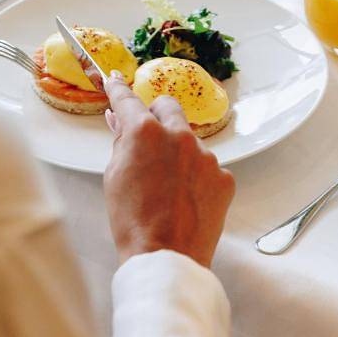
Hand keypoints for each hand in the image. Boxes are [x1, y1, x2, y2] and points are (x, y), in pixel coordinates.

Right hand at [104, 73, 234, 267]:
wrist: (166, 257)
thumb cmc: (132, 221)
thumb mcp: (114, 176)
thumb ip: (120, 142)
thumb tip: (118, 120)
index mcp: (145, 132)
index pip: (128, 99)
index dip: (118, 88)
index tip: (115, 80)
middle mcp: (179, 136)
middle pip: (167, 106)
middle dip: (156, 114)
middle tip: (146, 134)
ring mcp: (206, 156)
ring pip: (189, 139)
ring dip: (178, 151)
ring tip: (166, 186)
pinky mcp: (223, 177)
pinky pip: (207, 167)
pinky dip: (196, 177)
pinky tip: (185, 199)